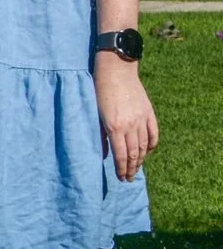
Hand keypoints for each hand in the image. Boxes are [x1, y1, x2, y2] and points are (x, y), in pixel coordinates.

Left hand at [94, 52, 157, 181]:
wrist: (116, 70)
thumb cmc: (99, 90)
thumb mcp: (94, 113)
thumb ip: (99, 135)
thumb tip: (104, 154)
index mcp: (115, 127)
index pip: (121, 155)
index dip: (121, 169)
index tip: (121, 178)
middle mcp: (131, 126)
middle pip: (134, 154)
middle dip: (131, 168)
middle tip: (128, 178)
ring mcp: (142, 119)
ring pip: (144, 146)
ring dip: (141, 160)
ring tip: (136, 168)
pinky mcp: (149, 113)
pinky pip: (153, 134)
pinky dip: (151, 145)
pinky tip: (147, 152)